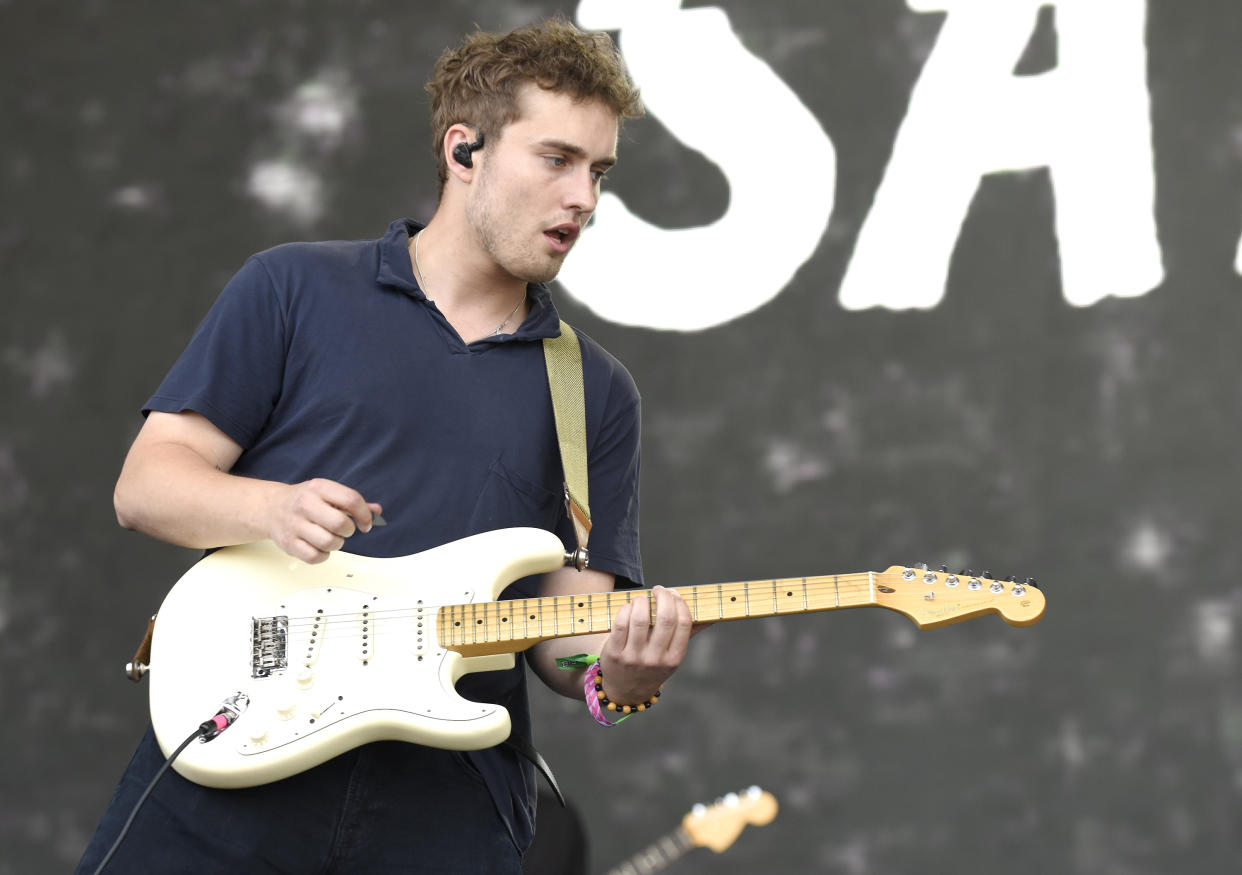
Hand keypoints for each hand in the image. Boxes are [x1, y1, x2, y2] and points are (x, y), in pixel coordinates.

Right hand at [266, 478, 381, 563]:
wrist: (271, 508)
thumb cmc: (305, 501)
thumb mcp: (328, 493)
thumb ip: (353, 503)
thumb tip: (376, 512)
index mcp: (319, 488)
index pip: (351, 500)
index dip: (365, 515)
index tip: (365, 523)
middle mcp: (305, 504)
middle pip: (340, 524)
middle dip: (349, 531)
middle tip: (344, 530)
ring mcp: (295, 524)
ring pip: (329, 543)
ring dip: (336, 544)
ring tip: (330, 537)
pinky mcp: (288, 543)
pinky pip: (315, 557)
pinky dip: (322, 555)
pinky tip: (319, 546)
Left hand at [598, 585, 693, 704]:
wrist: (624, 691)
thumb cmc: (652, 666)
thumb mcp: (672, 657)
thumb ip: (688, 635)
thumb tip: (711, 616)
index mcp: (674, 659)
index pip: (684, 623)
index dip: (679, 602)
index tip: (673, 593)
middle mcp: (655, 659)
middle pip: (665, 618)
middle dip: (663, 596)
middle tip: (658, 590)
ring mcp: (634, 657)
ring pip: (640, 618)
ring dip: (642, 601)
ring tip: (642, 599)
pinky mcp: (614, 653)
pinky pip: (621, 623)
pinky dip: (626, 609)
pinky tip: (629, 607)